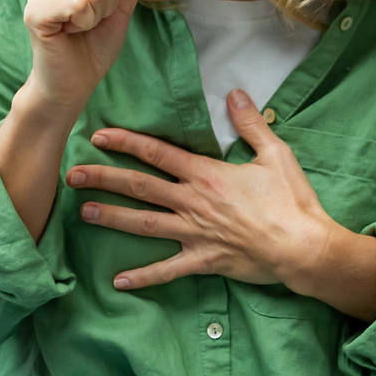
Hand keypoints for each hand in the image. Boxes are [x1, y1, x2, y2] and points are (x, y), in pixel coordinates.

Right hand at [22, 0, 158, 112]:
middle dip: (109, 1)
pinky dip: (84, 23)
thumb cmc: (96, 38)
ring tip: (79, 25)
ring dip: (96, 15)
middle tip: (90, 18)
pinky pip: (79, 3)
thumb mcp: (123, 1)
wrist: (74, 80)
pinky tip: (69, 31)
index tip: (101, 2)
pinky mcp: (33, 10)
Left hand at [66, 89, 375, 320]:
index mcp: (206, 175)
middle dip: (103, 179)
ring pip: (144, 224)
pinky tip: (118, 281)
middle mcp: (193, 202)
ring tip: (84, 213)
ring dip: (112, 218)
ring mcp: (195, 233)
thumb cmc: (291, 201)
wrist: (303, 247)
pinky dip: (143, 277)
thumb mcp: (275, 154)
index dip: (126, 142)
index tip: (99, 136)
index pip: (157, 153)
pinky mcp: (203, 260)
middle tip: (72, 175)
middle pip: (140, 187)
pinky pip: (167, 270)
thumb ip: (250, 123)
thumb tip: (236, 93)